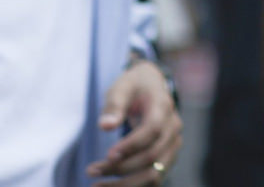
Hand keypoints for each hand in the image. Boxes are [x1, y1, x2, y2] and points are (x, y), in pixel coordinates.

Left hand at [87, 59, 181, 185]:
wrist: (152, 87)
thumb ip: (114, 105)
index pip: (152, 130)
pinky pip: (154, 179)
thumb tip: (105, 126)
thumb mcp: (121, 87)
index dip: (131, 145)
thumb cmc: (133, 87)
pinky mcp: (167, 157)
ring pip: (154, 173)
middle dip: (119, 167)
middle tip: (90, 170)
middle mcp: (173, 128)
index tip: (107, 155)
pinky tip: (111, 186)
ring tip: (96, 186)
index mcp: (163, 107)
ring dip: (125, 184)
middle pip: (151, 155)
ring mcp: (173, 145)